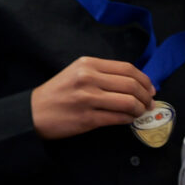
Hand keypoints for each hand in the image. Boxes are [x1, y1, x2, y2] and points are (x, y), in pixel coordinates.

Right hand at [30, 57, 155, 139]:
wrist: (33, 112)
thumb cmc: (58, 93)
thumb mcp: (77, 73)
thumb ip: (103, 74)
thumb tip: (136, 83)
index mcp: (88, 64)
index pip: (128, 69)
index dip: (145, 80)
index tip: (151, 89)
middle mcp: (89, 78)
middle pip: (132, 85)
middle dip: (147, 97)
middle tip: (150, 104)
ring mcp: (88, 98)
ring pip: (129, 102)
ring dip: (141, 109)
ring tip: (141, 112)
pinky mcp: (88, 118)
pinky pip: (119, 118)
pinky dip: (129, 119)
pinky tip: (129, 119)